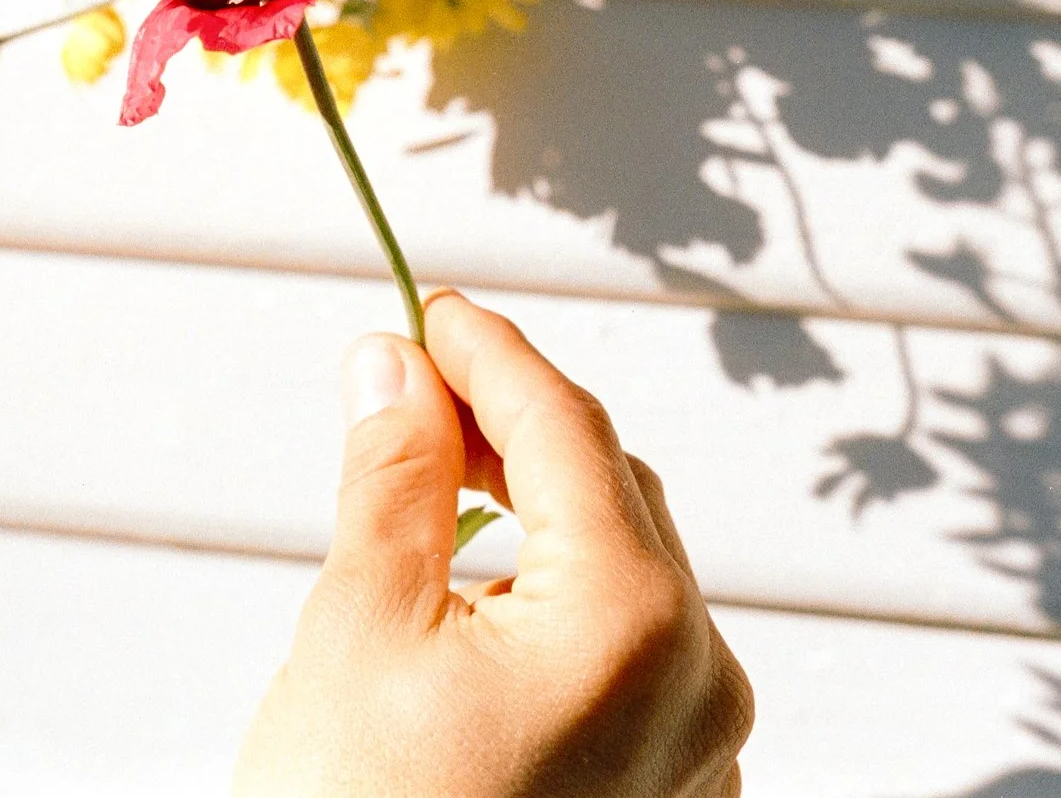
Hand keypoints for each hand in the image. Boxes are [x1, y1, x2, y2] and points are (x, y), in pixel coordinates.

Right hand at [235, 291, 752, 797]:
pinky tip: (474, 602)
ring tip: (426, 500)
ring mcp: (702, 756)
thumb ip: (395, 473)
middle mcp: (702, 684)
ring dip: (534, 515)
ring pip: (628, 572)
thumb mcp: (358, 623)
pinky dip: (557, 601)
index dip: (488, 350)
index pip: (567, 428)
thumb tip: (395, 365)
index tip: (424, 308)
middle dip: (510, 429)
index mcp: (634, 624)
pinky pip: (634, 655)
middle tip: (405, 392)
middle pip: (612, 492)